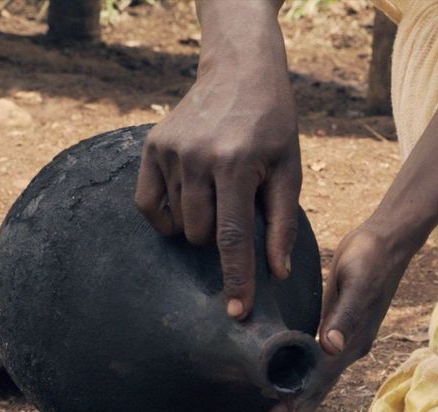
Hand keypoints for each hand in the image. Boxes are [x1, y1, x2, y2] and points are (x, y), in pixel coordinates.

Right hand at [134, 0, 299, 319]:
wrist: (240, 73)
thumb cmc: (273, 127)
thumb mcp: (289, 172)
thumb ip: (282, 224)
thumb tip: (277, 274)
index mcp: (235, 166)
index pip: (233, 238)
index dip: (236, 280)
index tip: (237, 312)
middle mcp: (197, 160)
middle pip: (201, 236)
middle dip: (220, 240)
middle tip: (238, 212)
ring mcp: (169, 152)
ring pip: (177, 223)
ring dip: (198, 225)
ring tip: (219, 195)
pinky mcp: (151, 148)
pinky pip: (148, 205)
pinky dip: (166, 216)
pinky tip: (188, 203)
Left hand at [239, 222, 417, 411]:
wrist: (389, 242)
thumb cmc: (371, 258)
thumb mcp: (356, 284)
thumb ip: (344, 316)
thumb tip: (331, 349)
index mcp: (350, 345)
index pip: (314, 386)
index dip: (287, 408)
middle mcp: (346, 351)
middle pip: (311, 391)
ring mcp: (342, 342)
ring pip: (311, 380)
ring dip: (285, 398)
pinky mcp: (336, 328)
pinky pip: (312, 362)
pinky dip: (293, 375)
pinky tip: (278, 377)